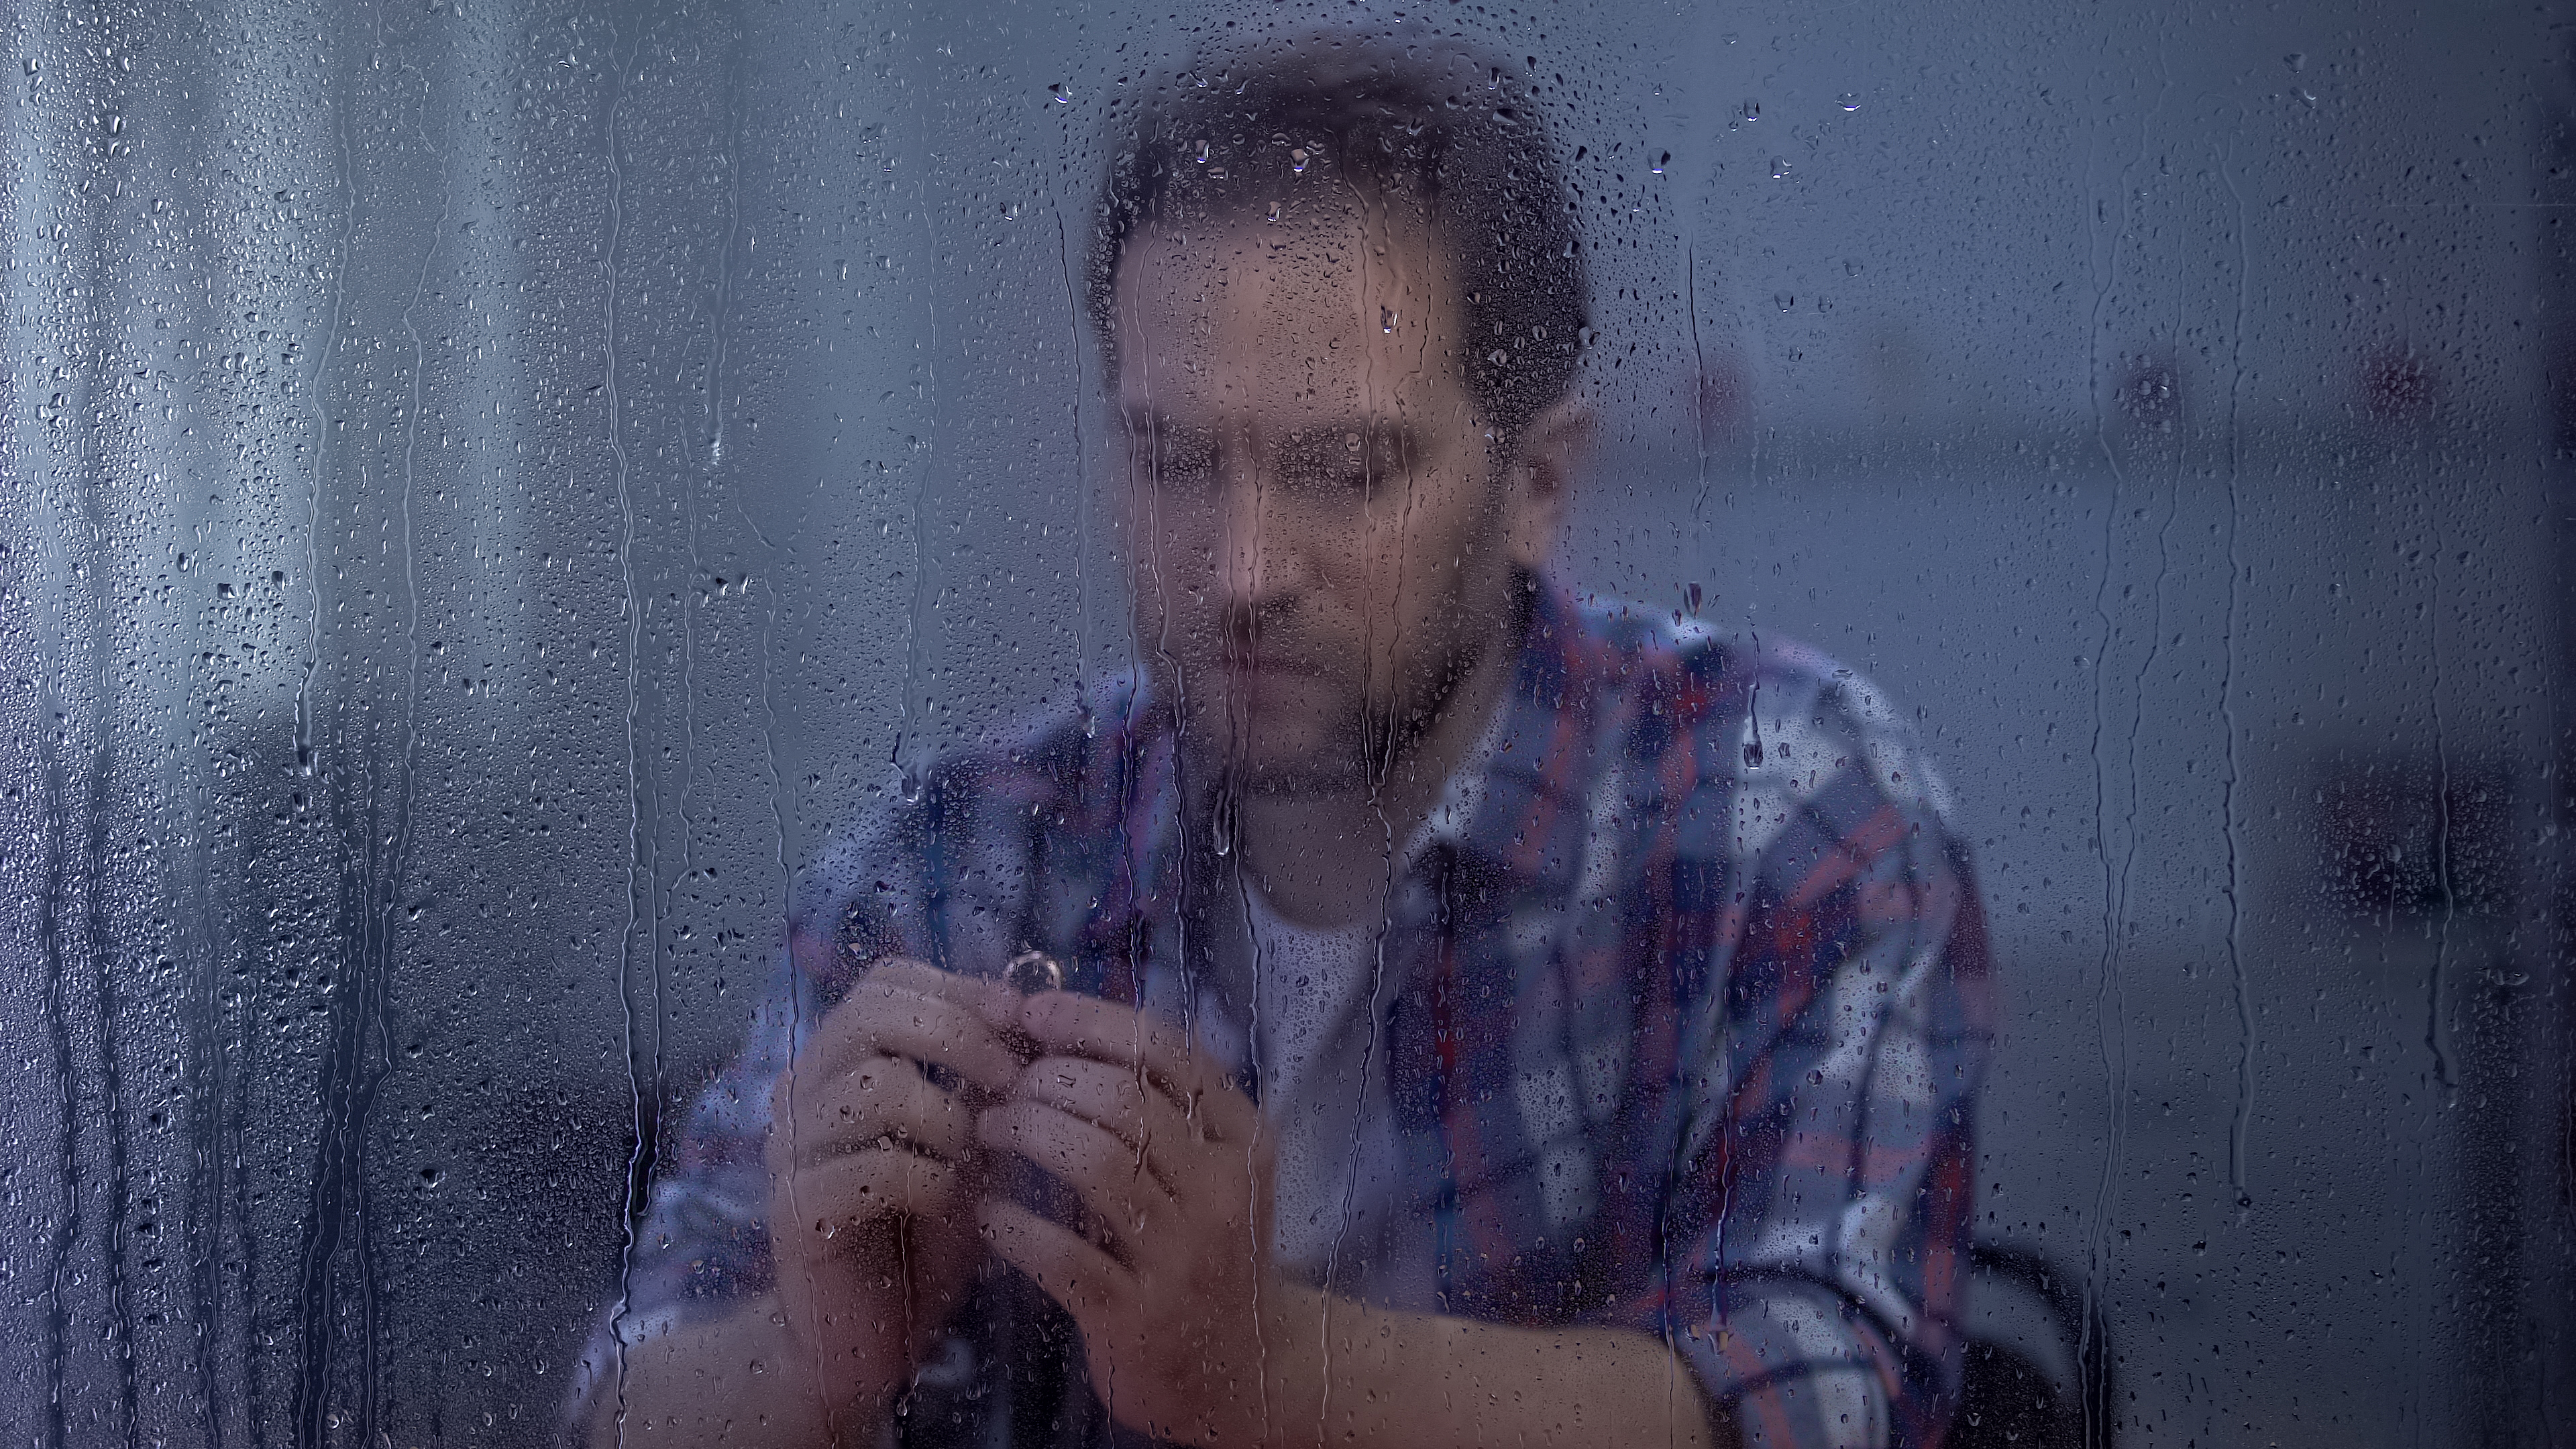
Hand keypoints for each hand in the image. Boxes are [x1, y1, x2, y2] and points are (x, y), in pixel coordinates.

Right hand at [763, 958, 1025, 1433]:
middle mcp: (801, 1091)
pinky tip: (951, 1204)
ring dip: (949, 1116)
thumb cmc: (922, 1232)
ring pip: (877, 1084)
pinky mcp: (796, 1212)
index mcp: (840, 1060)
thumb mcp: (968, 1140)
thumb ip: (986, 1081)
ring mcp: (789, 1149)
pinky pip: (873, 1168)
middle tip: (1013, 1079)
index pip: (887, 980)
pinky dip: (929, 1179)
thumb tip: (1034, 1011)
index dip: (960, 987)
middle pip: (874, 1013)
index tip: (1021, 1017)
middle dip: (961, 1036)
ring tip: (976, 1155)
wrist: (863, 1337)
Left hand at [975, 990, 1315, 1448]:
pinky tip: (987, 1213)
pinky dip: (1012, 1225)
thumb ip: (1152, 1102)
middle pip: (1124, 1101)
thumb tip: (1055, 1020)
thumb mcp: (1207, 1167)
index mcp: (1244, 1139)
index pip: (1167, 1051)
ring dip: (1026, 1134)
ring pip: (1095, 1164)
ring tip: (988, 1129)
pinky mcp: (1138, 1317)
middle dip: (1047, 1079)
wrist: (1242, 1370)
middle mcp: (1223, 1192)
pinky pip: (1061, 1253)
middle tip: (1000, 1083)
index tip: (1030, 1013)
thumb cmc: (1203, 1247)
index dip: (1090, 1020)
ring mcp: (1184, 1257)